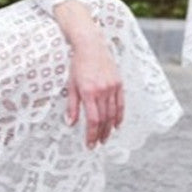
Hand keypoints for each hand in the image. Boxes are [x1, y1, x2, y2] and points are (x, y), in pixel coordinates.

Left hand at [56, 0, 123, 148]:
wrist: (91, 46)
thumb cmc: (78, 65)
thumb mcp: (71, 85)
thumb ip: (72, 106)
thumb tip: (70, 124)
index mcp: (89, 92)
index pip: (92, 120)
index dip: (91, 135)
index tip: (89, 145)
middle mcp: (102, 91)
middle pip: (104, 119)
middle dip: (101, 134)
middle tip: (98, 144)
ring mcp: (112, 87)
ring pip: (113, 114)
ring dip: (110, 128)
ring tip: (106, 137)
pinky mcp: (119, 83)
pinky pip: (121, 104)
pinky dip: (120, 116)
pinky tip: (117, 125)